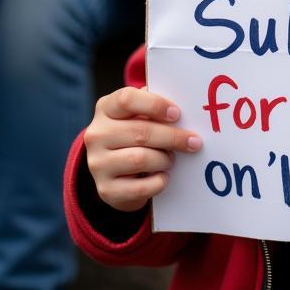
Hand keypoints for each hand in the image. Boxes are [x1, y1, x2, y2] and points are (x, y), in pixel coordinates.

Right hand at [83, 87, 201, 212]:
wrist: (116, 171)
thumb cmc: (136, 133)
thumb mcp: (140, 114)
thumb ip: (155, 106)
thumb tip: (184, 108)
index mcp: (105, 108)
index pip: (127, 99)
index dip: (155, 105)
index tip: (177, 114)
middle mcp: (96, 135)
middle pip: (140, 132)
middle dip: (173, 137)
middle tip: (193, 142)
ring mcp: (97, 163)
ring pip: (140, 159)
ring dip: (164, 159)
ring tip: (171, 158)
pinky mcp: (105, 190)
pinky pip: (140, 187)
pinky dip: (158, 182)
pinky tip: (163, 176)